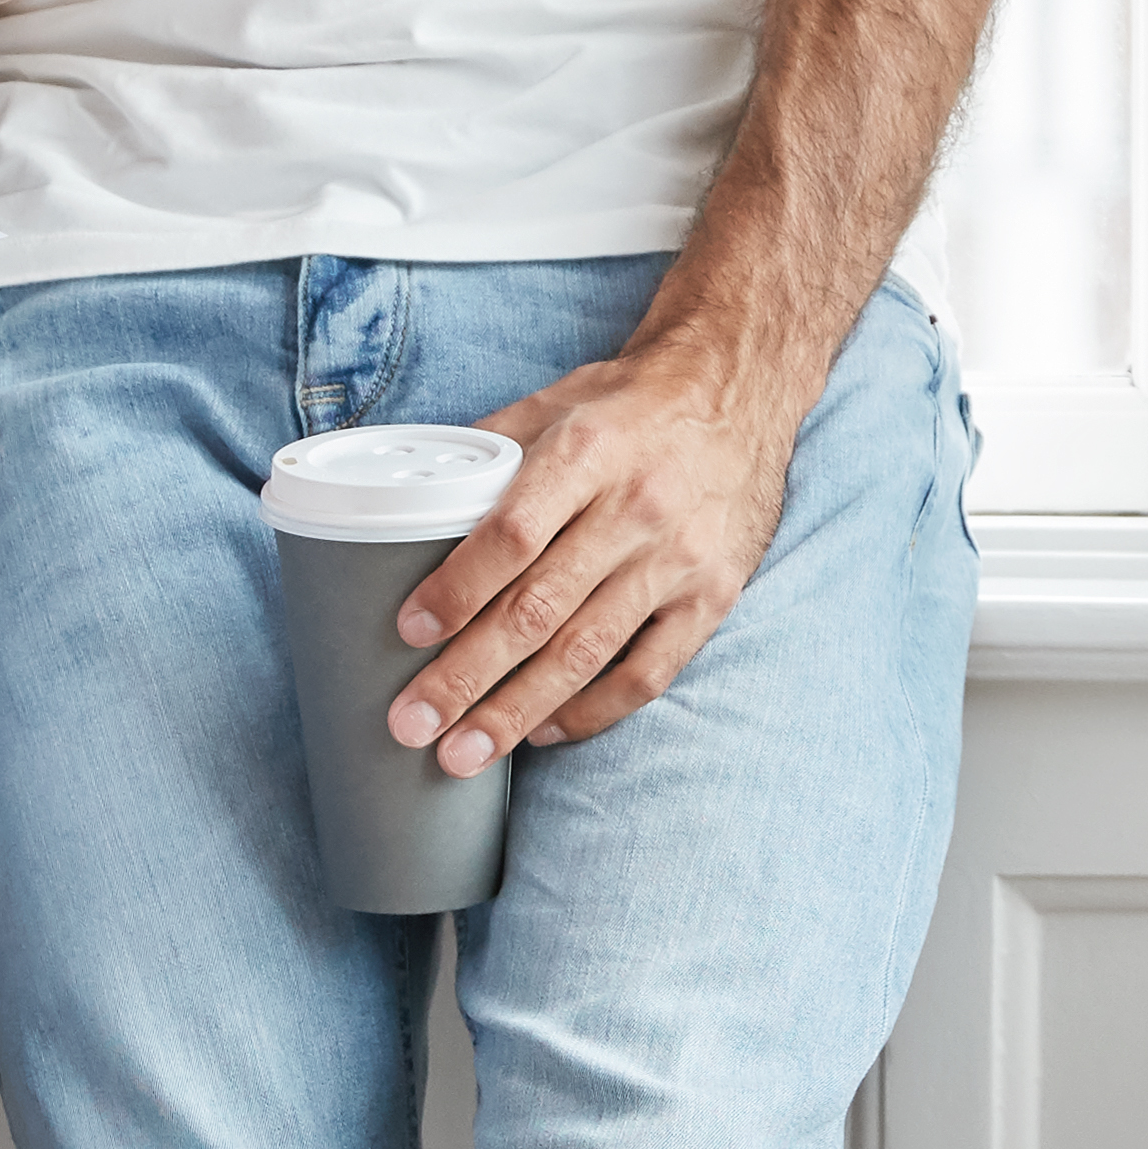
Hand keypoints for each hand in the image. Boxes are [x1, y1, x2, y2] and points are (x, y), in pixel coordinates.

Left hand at [388, 339, 814, 765]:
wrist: (738, 393)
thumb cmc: (632, 404)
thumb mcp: (556, 401)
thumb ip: (488, 452)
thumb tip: (411, 500)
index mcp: (589, 452)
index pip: (513, 535)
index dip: (458, 589)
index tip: (409, 631)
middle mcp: (638, 508)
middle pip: (539, 609)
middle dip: (468, 676)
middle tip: (412, 724)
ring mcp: (679, 560)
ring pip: (586, 652)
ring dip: (517, 711)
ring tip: (462, 755)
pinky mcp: (712, 598)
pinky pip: (647, 672)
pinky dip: (591, 710)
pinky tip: (542, 731)